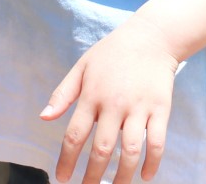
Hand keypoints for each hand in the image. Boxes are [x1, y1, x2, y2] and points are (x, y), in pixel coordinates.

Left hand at [40, 19, 179, 183]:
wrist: (152, 36)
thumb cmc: (113, 52)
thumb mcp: (82, 66)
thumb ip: (63, 93)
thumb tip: (44, 117)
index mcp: (92, 95)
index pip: (74, 135)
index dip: (66, 161)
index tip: (62, 178)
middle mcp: (114, 104)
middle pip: (101, 149)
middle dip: (92, 176)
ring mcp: (139, 108)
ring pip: (130, 151)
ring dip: (122, 176)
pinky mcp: (160, 109)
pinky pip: (157, 142)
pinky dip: (152, 163)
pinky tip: (145, 176)